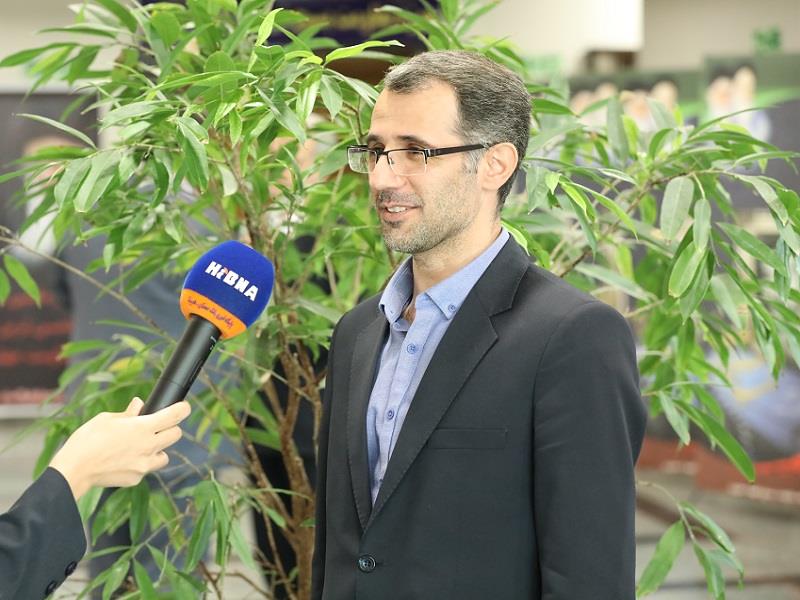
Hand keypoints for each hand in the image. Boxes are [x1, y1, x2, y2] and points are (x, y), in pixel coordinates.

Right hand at [49, 398, 190, 499]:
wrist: (74, 470)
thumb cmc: (87, 440)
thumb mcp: (106, 419)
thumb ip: (128, 413)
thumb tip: (139, 404)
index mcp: (143, 428)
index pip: (174, 415)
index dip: (183, 409)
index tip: (184, 407)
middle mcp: (148, 446)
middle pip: (176, 435)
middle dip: (171, 429)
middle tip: (157, 427)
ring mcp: (144, 465)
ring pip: (165, 456)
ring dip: (158, 450)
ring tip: (140, 447)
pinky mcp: (137, 479)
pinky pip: (147, 469)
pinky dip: (141, 464)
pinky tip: (125, 461)